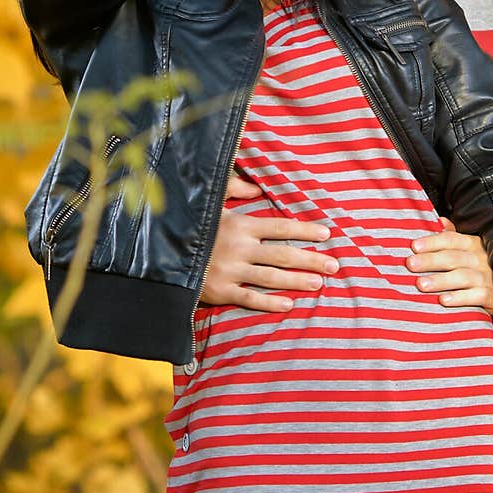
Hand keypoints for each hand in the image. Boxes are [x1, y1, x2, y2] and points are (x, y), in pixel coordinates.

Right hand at [200, 173, 337, 310]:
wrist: (159, 252)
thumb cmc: (188, 223)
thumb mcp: (209, 199)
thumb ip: (233, 189)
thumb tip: (257, 188)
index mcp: (239, 223)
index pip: (280, 226)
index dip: (305, 230)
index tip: (326, 234)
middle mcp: (239, 247)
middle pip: (283, 254)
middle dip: (311, 259)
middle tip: (334, 265)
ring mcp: (231, 271)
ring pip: (272, 277)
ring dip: (297, 280)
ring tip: (319, 283)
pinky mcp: (220, 291)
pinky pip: (251, 298)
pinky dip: (270, 302)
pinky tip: (289, 305)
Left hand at [406, 217, 492, 313]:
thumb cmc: (482, 269)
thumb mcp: (470, 250)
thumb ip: (453, 237)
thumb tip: (440, 220)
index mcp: (474, 244)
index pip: (451, 239)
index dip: (432, 242)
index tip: (414, 246)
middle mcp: (481, 259)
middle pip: (453, 257)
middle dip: (431, 260)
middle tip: (410, 264)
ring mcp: (489, 278)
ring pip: (463, 276)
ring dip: (441, 280)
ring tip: (421, 284)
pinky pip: (476, 296)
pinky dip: (460, 298)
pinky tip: (443, 300)